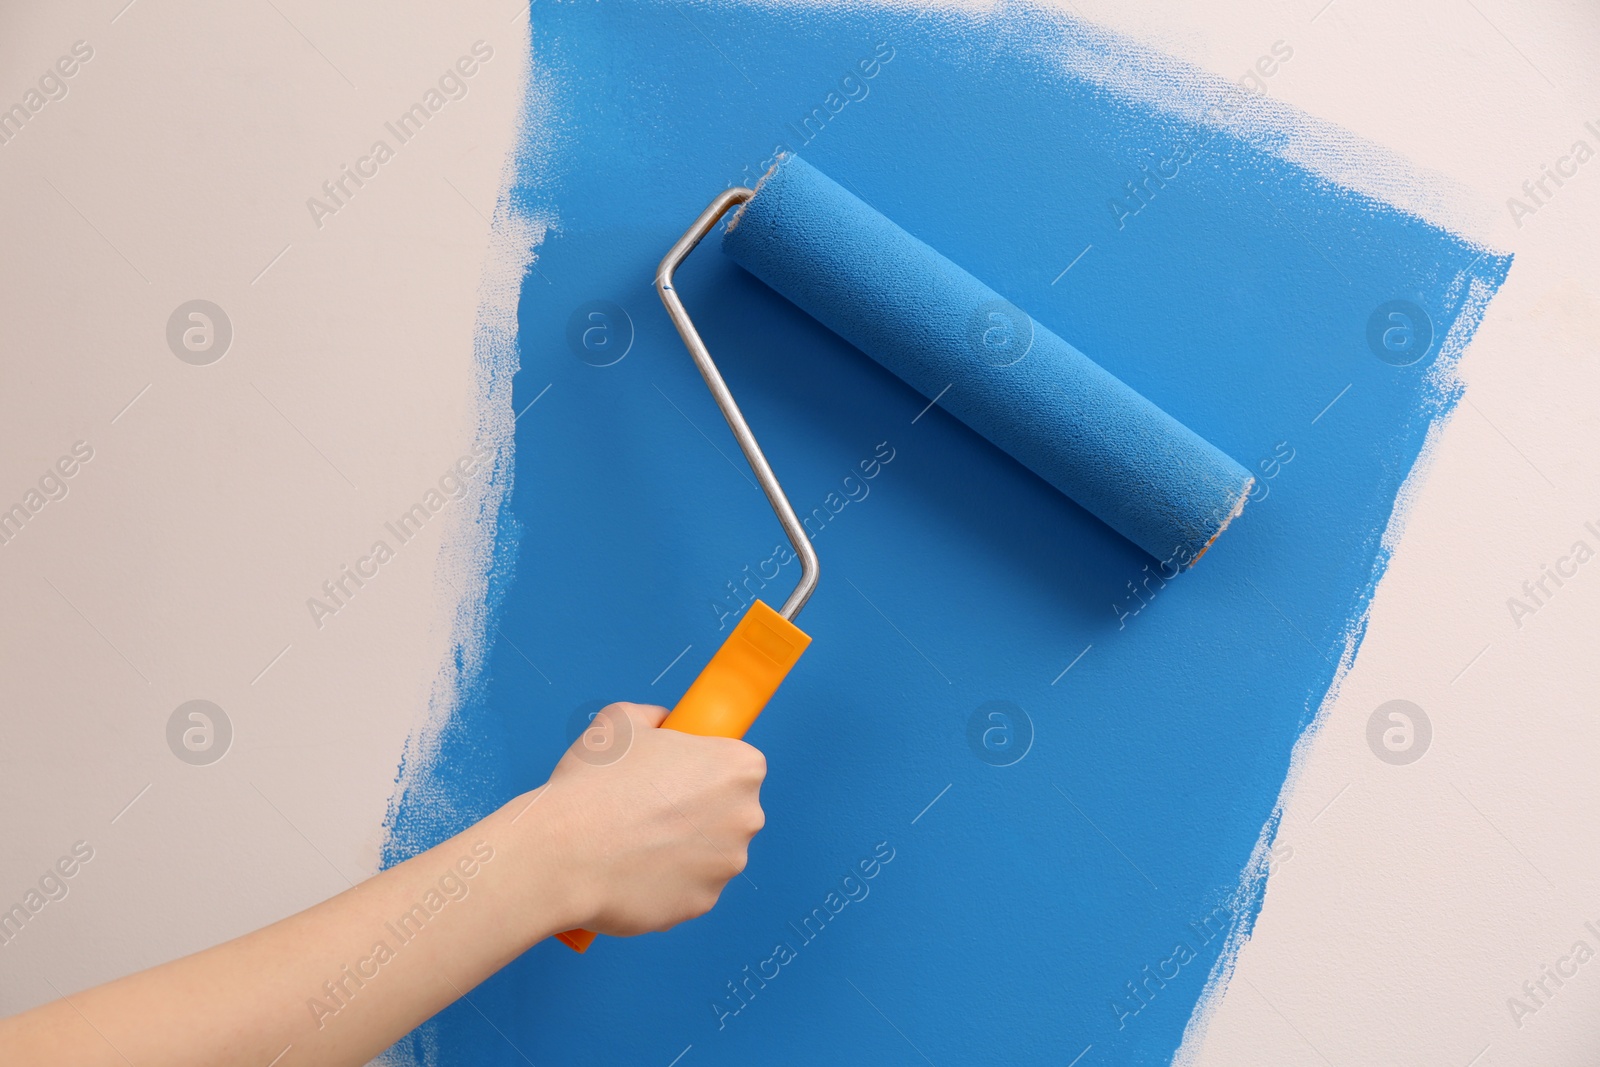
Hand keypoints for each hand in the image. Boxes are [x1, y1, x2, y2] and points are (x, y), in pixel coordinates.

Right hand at [539, 702, 766, 936]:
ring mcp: (727, 865)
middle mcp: (746, 817)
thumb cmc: (593, 785)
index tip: (674, 774)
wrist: (563, 854)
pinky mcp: (704, 904)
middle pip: (729, 811)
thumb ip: (654, 717)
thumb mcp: (620, 722)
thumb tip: (663, 722)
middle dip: (697, 810)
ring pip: (710, 852)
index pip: (736, 764)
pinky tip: (632, 872)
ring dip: (682, 849)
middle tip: (648, 808)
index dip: (702, 767)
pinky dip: (667, 883)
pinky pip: (689, 888)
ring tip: (633, 841)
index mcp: (738, 767)